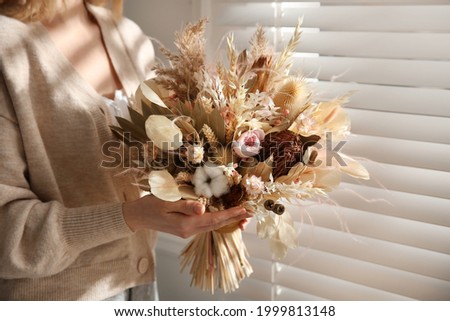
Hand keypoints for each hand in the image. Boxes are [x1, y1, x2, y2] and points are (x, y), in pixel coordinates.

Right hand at [122, 195, 250, 237]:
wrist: (137, 216)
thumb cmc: (150, 205)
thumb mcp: (166, 202)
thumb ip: (185, 205)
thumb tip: (203, 208)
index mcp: (186, 224)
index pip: (213, 219)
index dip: (230, 214)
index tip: (244, 210)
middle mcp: (189, 231)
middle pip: (216, 225)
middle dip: (234, 219)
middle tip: (250, 213)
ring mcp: (187, 231)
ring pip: (212, 226)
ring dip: (227, 220)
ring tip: (242, 215)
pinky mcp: (185, 229)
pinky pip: (206, 225)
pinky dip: (217, 221)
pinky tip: (223, 216)